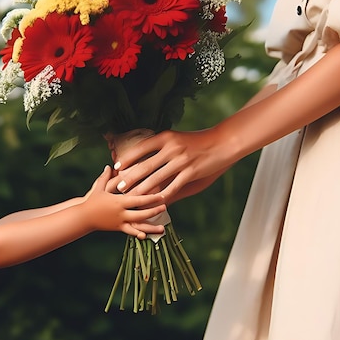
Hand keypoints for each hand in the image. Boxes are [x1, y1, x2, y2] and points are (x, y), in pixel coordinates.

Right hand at [82, 166, 165, 238]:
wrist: (83, 217)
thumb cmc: (91, 201)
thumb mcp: (98, 187)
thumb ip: (105, 177)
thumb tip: (109, 166)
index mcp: (119, 202)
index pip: (138, 199)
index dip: (151, 198)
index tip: (161, 196)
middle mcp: (121, 213)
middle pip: (141, 213)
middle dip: (154, 211)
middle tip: (165, 207)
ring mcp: (120, 222)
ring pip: (138, 226)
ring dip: (151, 227)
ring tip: (162, 229)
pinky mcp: (117, 229)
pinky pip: (130, 232)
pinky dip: (139, 234)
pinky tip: (147, 236)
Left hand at [112, 129, 232, 201]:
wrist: (223, 142)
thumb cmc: (198, 142)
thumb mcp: (178, 139)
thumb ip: (162, 148)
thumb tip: (145, 156)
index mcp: (166, 137)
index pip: (141, 148)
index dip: (127, 159)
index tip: (116, 168)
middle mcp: (171, 147)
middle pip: (145, 165)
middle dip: (130, 178)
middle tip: (118, 187)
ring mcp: (181, 160)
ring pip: (157, 178)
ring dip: (142, 189)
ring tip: (132, 197)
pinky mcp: (191, 171)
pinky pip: (173, 186)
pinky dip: (163, 195)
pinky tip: (155, 202)